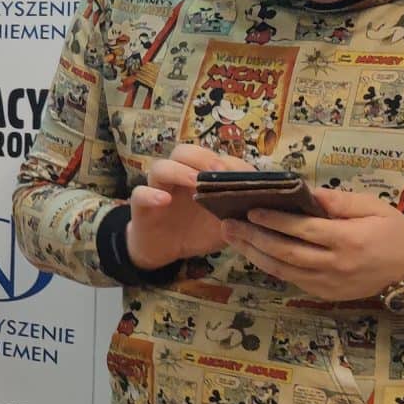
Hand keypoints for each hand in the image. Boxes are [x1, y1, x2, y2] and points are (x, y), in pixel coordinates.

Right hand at [125, 142, 251, 269]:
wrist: (164, 251)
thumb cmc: (196, 232)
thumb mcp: (224, 225)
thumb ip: (239, 214)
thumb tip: (264, 206)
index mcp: (200, 176)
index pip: (213, 158)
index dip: (230, 162)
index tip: (246, 175)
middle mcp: (178, 177)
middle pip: (184, 151)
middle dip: (203, 158)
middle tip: (219, 171)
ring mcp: (158, 188)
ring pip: (160, 166)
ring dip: (179, 171)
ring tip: (194, 183)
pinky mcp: (141, 205)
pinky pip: (140, 193)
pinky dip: (151, 194)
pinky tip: (164, 200)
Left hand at [224, 188, 403, 301]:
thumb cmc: (392, 231)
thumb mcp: (372, 207)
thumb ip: (337, 201)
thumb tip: (304, 191)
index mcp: (348, 240)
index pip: (303, 230)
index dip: (275, 220)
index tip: (251, 209)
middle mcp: (335, 265)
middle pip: (285, 252)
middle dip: (253, 237)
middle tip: (228, 223)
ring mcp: (328, 284)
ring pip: (283, 270)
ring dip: (253, 254)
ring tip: (232, 237)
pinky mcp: (324, 294)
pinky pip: (291, 280)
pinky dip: (269, 266)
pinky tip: (253, 252)